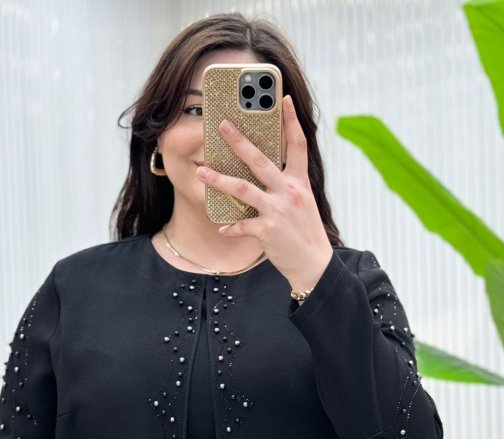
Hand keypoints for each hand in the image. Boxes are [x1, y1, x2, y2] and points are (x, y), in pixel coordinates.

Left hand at [196, 95, 332, 291]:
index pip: (298, 144)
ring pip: (243, 189)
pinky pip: (242, 226)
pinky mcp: (267, 230)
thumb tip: (265, 173)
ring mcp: (277, 210)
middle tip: (222, 126)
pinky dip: (231, 227)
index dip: (291, 121)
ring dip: (219, 181)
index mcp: (299, 182)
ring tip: (201, 172)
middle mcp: (289, 192)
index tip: (283, 99)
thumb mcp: (302, 202)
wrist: (313, 262)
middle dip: (240, 142)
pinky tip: (222, 227)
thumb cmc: (304, 231)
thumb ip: (286, 185)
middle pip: (261, 161)